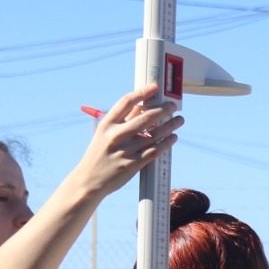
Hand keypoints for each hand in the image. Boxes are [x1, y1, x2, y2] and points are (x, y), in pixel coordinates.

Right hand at [69, 83, 183, 196]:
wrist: (88, 181)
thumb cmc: (99, 155)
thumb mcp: (104, 134)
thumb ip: (122, 120)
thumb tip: (141, 105)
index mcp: (107, 125)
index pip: (126, 102)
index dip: (142, 92)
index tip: (155, 87)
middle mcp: (116, 136)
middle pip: (145, 117)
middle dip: (163, 109)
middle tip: (173, 106)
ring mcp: (125, 151)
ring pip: (154, 135)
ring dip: (170, 125)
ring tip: (179, 120)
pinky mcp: (133, 165)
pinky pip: (154, 151)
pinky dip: (166, 143)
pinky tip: (173, 138)